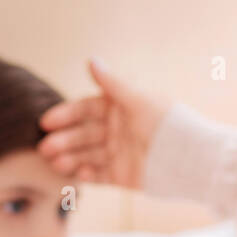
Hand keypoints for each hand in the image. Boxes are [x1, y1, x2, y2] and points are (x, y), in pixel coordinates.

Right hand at [36, 58, 168, 187]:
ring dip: (70, 158)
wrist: (190, 159)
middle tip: (45, 148)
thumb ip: (112, 84)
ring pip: (87, 156)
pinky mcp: (123, 176)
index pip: (85, 110)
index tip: (46, 122)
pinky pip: (99, 176)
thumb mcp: (138, 100)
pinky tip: (78, 174)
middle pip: (83, 135)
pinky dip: (87, 175)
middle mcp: (116, 131)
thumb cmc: (167, 124)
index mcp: (119, 109)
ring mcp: (118, 154)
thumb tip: (91, 60)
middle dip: (64, 140)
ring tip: (55, 162)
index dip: (66, 115)